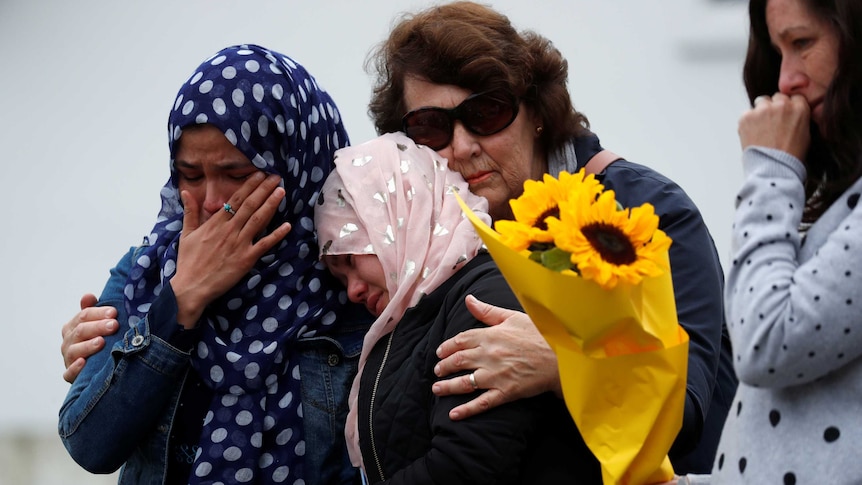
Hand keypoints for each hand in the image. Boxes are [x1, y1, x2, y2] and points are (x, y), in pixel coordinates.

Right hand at [61, 293, 118, 382]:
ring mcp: (68, 358)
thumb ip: (92, 309)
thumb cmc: (98, 340)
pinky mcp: (70, 375)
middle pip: (80, 331)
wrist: (97, 368)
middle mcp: (68, 342)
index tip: (114, 312)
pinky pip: (69, 373)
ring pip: (74, 350)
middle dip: (97, 327)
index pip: (83, 316)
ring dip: (88, 346)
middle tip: (114, 325)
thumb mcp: (97, 323)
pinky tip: (83, 363)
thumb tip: (87, 296)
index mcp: (73, 327)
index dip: (98, 313)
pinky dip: (75, 368)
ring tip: (101, 342)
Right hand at [170, 172, 291, 326]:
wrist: (191, 287)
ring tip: (281, 191)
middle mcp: (229, 230)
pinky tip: (287, 225)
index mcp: (215, 223)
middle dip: (264, 189)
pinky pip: (264, 245)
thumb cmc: (188, 262)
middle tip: (276, 177)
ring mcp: (239, 244)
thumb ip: (190, 212)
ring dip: (271, 204)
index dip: (249, 186)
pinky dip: (276, 235)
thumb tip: (185, 192)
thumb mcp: (186, 234)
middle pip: (250, 205)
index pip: (236, 199)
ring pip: (258, 219)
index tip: (260, 174)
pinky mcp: (246, 259)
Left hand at [432, 295, 560, 419]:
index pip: (459, 341)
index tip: (440, 352)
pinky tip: (453, 414)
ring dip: (447, 387)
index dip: (446, 347)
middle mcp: (488, 355)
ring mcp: (495, 375)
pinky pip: (481, 403)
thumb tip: (468, 299)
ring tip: (437, 389)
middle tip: (437, 371)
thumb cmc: (540, 334)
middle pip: (457, 361)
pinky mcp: (505, 392)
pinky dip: (466, 409)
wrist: (562, 356)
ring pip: (464, 382)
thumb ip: (487, 311)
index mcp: (489, 335)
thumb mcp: (512, 317)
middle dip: (443, 367)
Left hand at [739, 93, 810, 159]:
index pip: (794, 97)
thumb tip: (791, 112)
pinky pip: (747, 113)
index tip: (785, 115)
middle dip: (775, 108)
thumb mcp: (805, 134)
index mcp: (800, 108)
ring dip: (761, 112)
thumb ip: (799, 117)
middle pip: (777, 97)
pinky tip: (753, 134)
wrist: (773, 168)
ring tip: (762, 129)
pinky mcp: (746, 116)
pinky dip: (749, 121)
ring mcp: (763, 110)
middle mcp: (781, 105)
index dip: (789, 107)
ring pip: (761, 102)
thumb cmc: (790, 156)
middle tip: (772, 124)